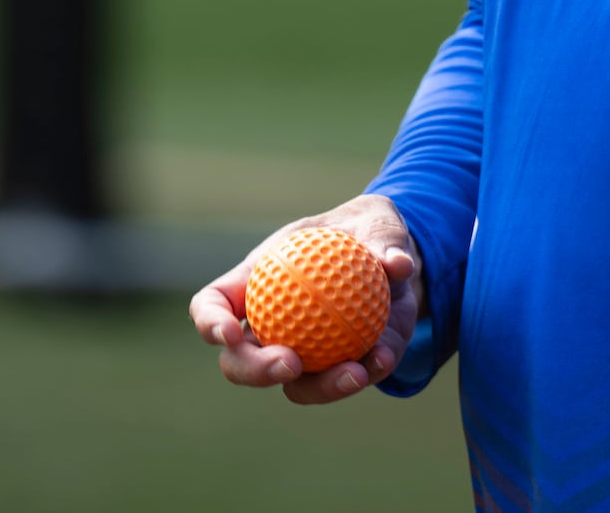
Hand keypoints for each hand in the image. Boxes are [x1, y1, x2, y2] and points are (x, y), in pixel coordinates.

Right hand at [188, 194, 424, 405]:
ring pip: (294, 385)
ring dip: (321, 386)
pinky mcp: (338, 368)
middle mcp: (270, 324)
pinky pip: (343, 380)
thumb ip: (384, 239)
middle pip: (239, 361)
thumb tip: (395, 264)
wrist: (398, 260)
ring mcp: (302, 352)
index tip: (231, 332)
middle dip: (255, 370)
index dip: (210, 322)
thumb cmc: (369, 231)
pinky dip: (364, 373)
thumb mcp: (377, 222)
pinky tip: (382, 358)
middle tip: (290, 363)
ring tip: (354, 372)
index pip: (213, 304)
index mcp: (257, 281)